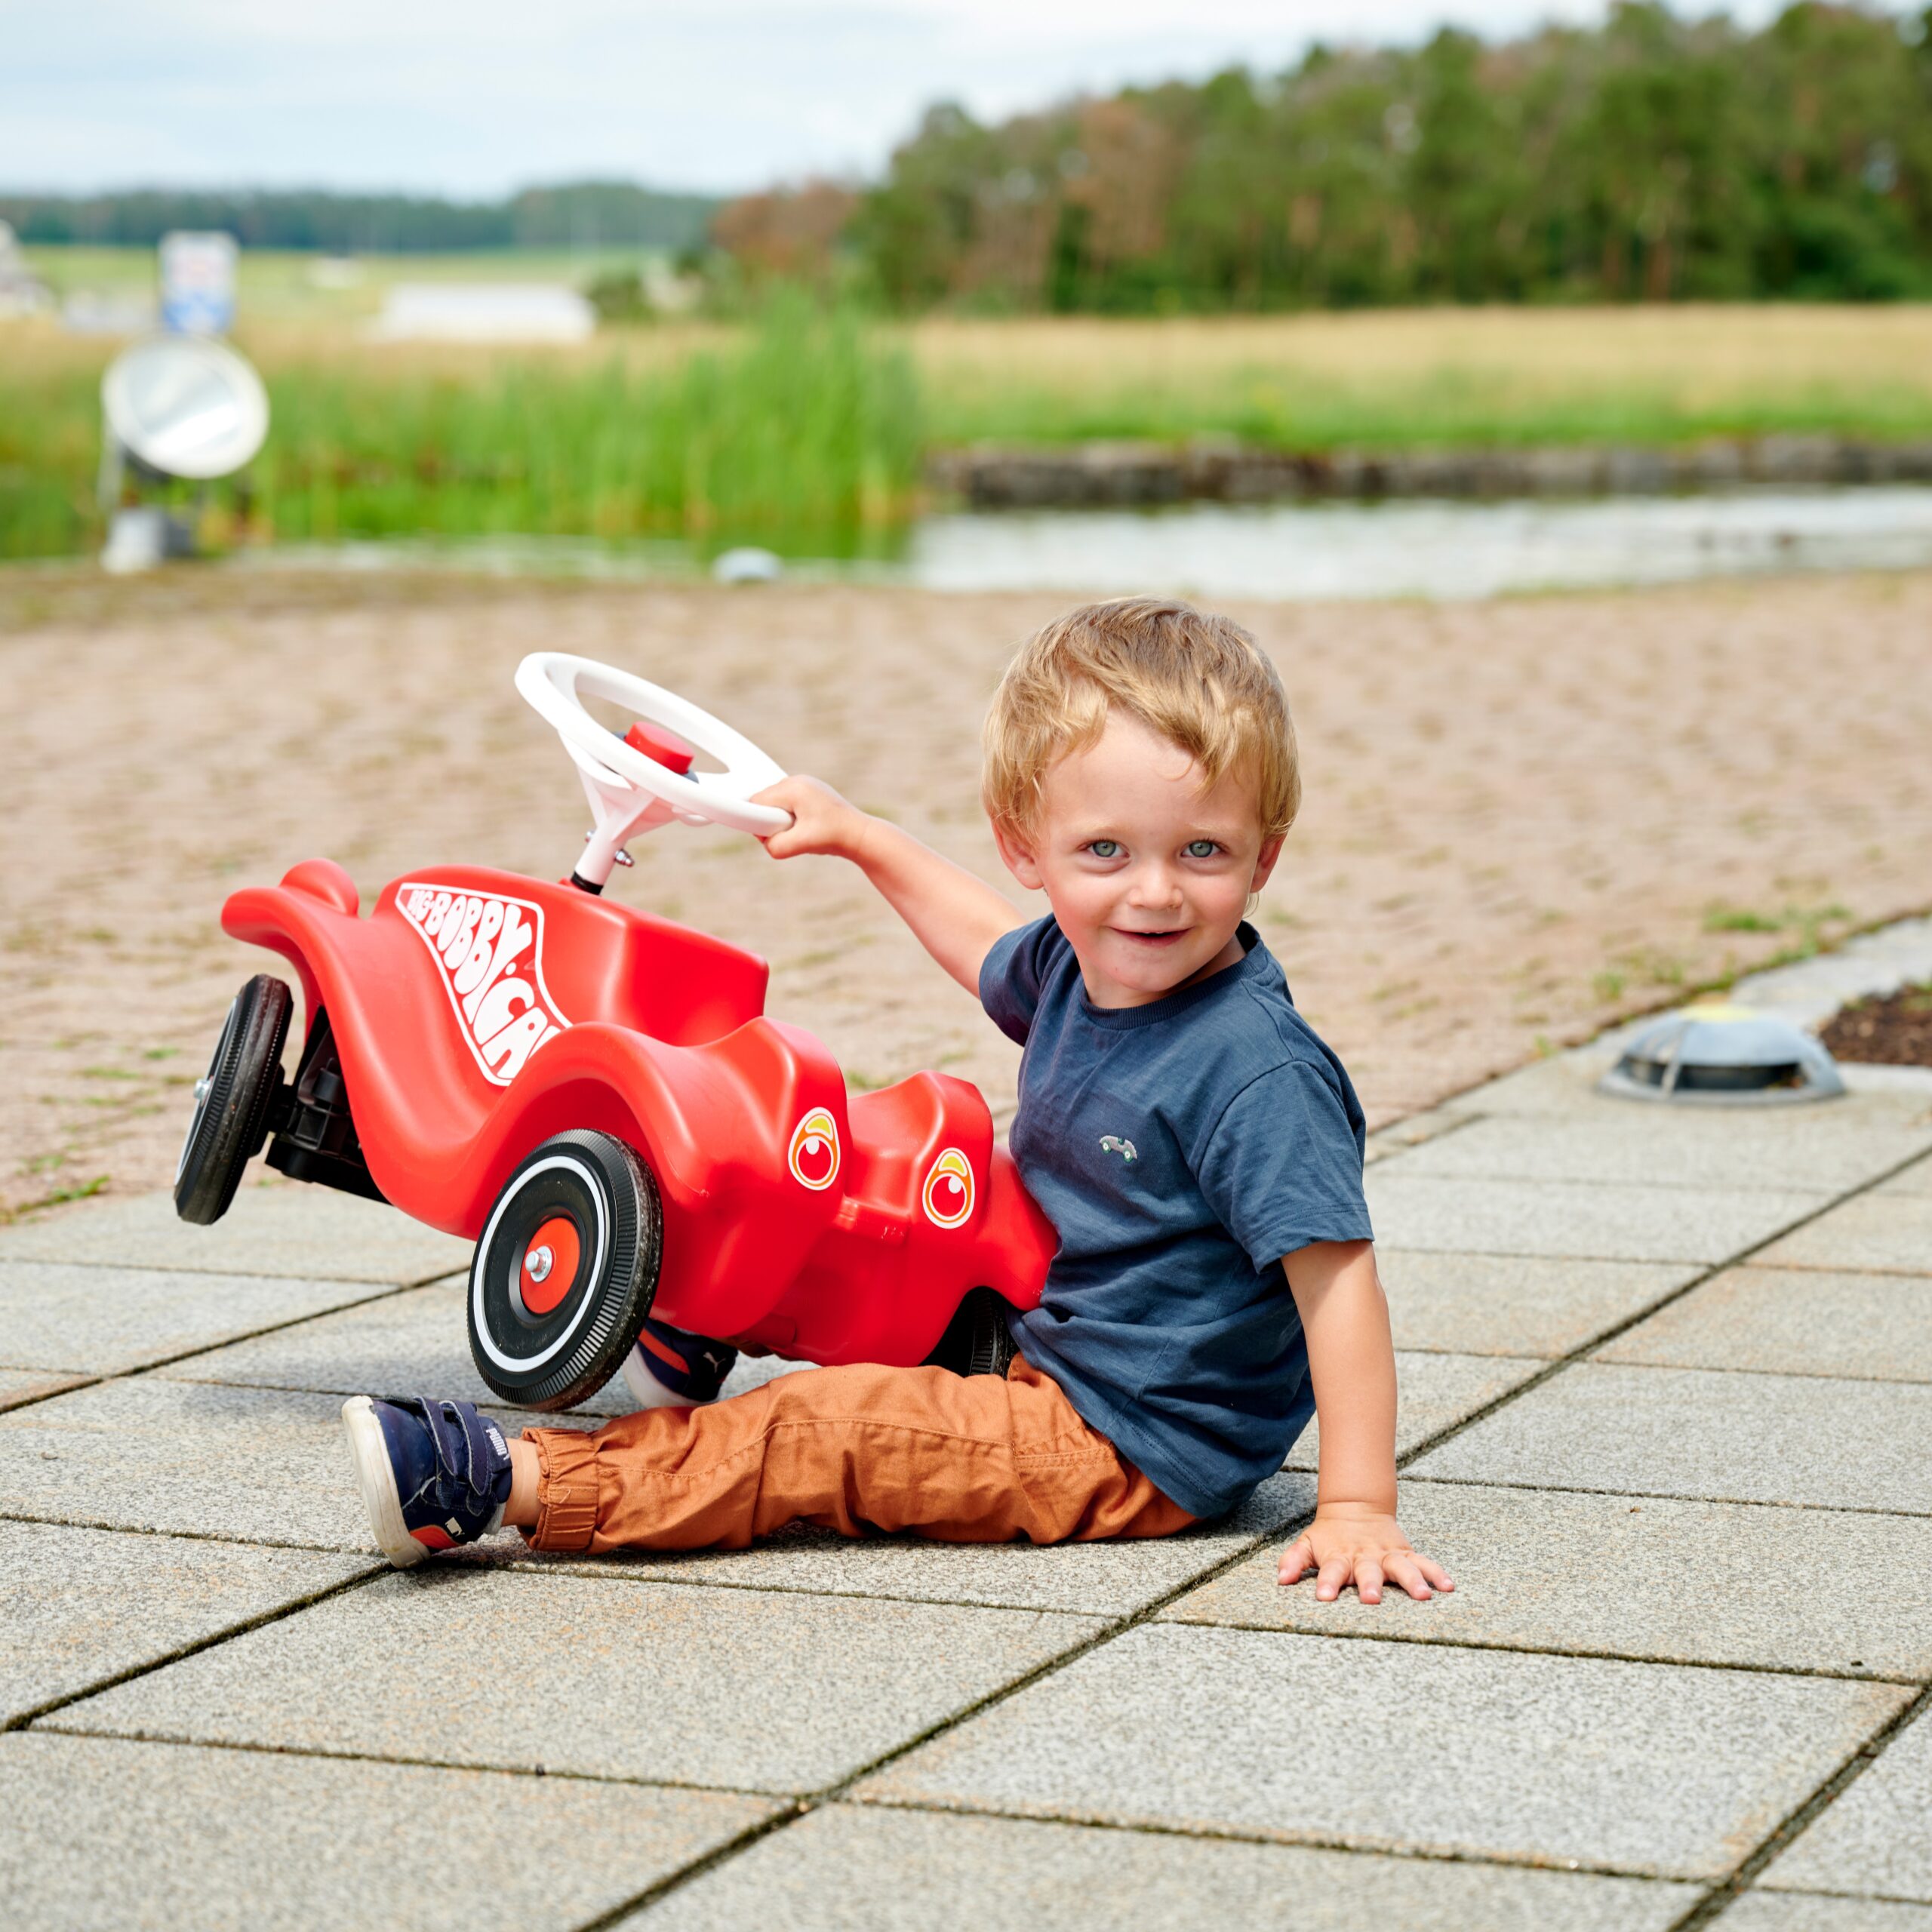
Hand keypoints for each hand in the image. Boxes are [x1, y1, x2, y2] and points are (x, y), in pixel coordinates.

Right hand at [751, 776, 873, 862]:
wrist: (859, 834)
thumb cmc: (833, 836)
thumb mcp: (801, 844)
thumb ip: (775, 845)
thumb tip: (764, 840)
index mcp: (793, 788)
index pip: (757, 800)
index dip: (758, 821)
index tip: (774, 834)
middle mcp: (797, 780)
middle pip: (765, 799)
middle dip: (770, 819)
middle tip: (792, 834)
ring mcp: (804, 783)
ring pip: (775, 801)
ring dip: (780, 817)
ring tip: (801, 829)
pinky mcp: (809, 789)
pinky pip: (787, 801)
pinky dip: (790, 814)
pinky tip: (805, 824)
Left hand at [1277, 1503, 1452, 1603]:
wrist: (1355, 1508)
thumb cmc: (1329, 1536)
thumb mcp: (1307, 1544)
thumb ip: (1293, 1562)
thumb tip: (1281, 1580)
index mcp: (1339, 1557)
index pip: (1331, 1571)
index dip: (1327, 1583)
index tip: (1324, 1597)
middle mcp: (1364, 1557)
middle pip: (1368, 1571)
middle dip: (1370, 1584)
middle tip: (1372, 1598)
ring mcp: (1387, 1555)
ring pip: (1401, 1567)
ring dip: (1412, 1580)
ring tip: (1423, 1595)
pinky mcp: (1405, 1553)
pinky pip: (1424, 1562)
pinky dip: (1436, 1572)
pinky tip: (1448, 1586)